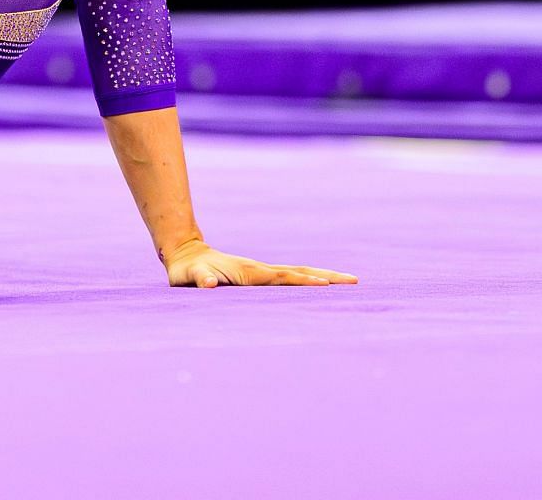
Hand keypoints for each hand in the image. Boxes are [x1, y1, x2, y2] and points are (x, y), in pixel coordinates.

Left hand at [163, 238, 357, 287]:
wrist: (187, 255)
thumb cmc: (188, 270)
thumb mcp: (190, 276)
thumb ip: (201, 280)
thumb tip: (210, 284)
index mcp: (249, 273)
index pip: (282, 278)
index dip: (302, 282)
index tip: (325, 285)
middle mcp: (260, 270)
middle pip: (300, 272)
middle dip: (327, 277)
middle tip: (354, 281)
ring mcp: (262, 272)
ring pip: (298, 273)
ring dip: (323, 277)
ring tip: (349, 281)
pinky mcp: (260, 276)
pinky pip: (290, 279)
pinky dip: (309, 281)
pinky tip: (322, 286)